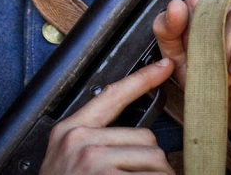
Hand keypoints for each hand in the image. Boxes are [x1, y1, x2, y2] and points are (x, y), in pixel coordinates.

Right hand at [38, 58, 176, 174]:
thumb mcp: (67, 161)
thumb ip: (94, 141)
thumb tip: (138, 138)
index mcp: (70, 131)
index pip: (112, 95)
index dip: (142, 79)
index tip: (164, 66)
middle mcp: (81, 141)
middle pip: (146, 138)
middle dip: (151, 163)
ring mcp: (94, 161)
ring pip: (155, 161)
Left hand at [153, 0, 230, 156]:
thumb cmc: (222, 83)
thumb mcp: (184, 56)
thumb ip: (169, 30)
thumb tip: (175, 6)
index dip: (192, 24)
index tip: (193, 49)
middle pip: (221, 4)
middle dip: (209, 41)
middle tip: (212, 66)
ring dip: (227, 50)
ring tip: (227, 72)